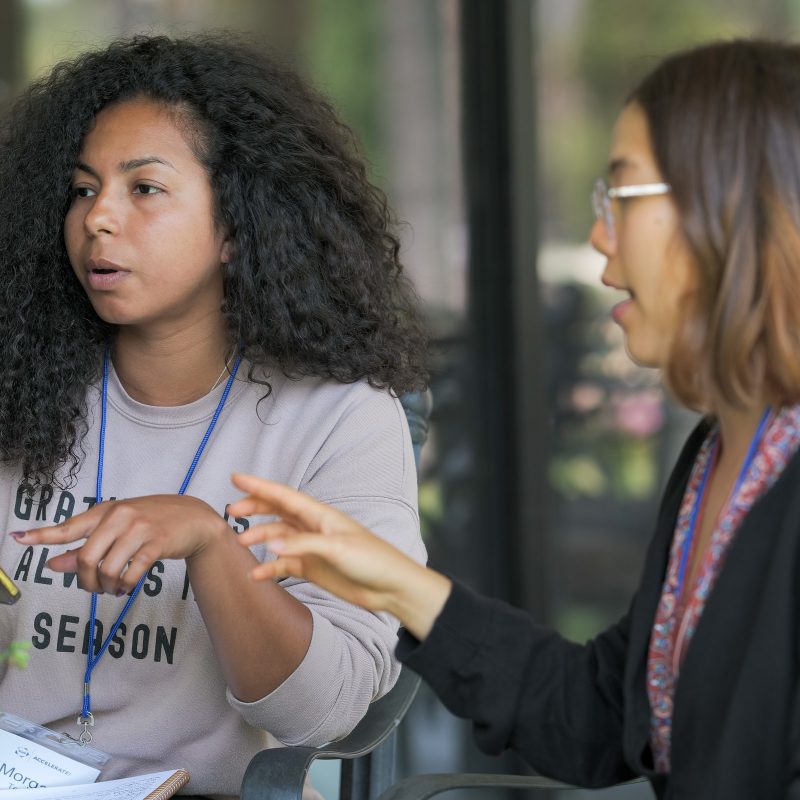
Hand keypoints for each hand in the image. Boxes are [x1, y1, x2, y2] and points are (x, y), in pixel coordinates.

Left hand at [11, 495, 228, 594]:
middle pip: (86, 558)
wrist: (194, 518)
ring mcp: (139, 529)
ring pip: (107, 569)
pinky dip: (125, 585)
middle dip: (85, 581)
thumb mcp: (118, 529)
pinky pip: (130, 573)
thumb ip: (86, 546)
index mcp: (106, 511)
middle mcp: (120, 516)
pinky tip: (126, 586)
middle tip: (93, 587)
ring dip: (106, 586)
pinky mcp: (156, 544)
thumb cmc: (153, 522)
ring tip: (113, 587)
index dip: (42, 535)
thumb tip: (54, 564)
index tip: (19, 539)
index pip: (69, 526)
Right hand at [229, 473, 450, 638]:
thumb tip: (269, 544)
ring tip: (240, 543)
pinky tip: (255, 574)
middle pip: (277, 512)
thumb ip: (302, 545)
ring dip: (259, 537)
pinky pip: (283, 564)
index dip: (259, 486)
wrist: (390, 587)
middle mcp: (313, 528)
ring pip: (278, 537)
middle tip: (231, 511)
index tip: (236, 477)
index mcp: (321, 515)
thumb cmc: (372, 560)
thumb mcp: (337, 548)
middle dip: (254, 508)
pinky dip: (269, 568)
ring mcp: (311, 548)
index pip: (284, 496)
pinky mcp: (312, 568)